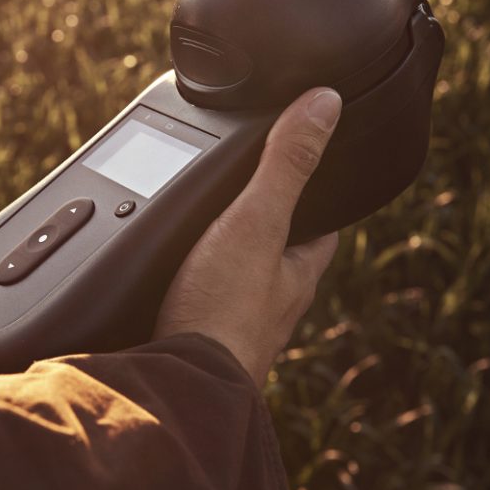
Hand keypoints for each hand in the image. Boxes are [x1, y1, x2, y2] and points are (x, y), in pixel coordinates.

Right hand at [153, 88, 342, 386]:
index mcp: (297, 274)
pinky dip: (183, 287)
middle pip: (274, 252)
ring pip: (233, 279)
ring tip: (193, 229)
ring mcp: (232, 324)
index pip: (322, 226)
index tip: (308, 165)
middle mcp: (271, 302)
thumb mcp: (258, 222)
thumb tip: (326, 104)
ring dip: (217, 258)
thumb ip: (287, 164)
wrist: (178, 385)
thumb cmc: (223, 313)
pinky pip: (195, 302)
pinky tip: (162, 278)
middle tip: (238, 192)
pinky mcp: (194, 340)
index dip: (318, 194)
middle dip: (259, 226)